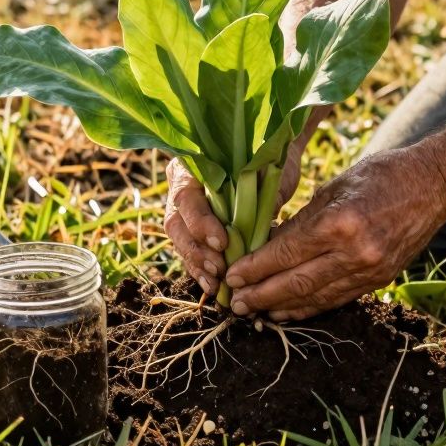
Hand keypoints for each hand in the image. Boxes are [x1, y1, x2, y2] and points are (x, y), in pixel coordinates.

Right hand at [163, 141, 304, 295]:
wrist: (269, 159)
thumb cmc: (267, 160)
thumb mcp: (268, 172)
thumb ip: (260, 194)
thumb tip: (260, 226)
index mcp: (191, 165)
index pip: (186, 196)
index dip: (200, 222)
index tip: (222, 241)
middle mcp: (180, 186)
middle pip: (176, 223)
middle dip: (196, 250)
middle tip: (219, 269)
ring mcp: (184, 210)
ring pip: (180, 241)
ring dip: (197, 265)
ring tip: (215, 284)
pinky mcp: (193, 230)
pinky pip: (190, 252)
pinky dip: (201, 271)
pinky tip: (213, 287)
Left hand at [223, 145, 445, 320]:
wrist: (434, 185)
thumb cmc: (379, 176)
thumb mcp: (333, 188)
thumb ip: (300, 221)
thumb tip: (265, 247)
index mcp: (340, 222)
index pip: (287, 253)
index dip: (255, 268)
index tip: (232, 276)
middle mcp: (356, 252)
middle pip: (298, 282)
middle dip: (262, 294)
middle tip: (235, 303)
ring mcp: (370, 270)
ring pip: (317, 297)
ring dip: (282, 306)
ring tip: (256, 312)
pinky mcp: (380, 280)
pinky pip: (338, 298)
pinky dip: (310, 306)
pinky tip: (288, 310)